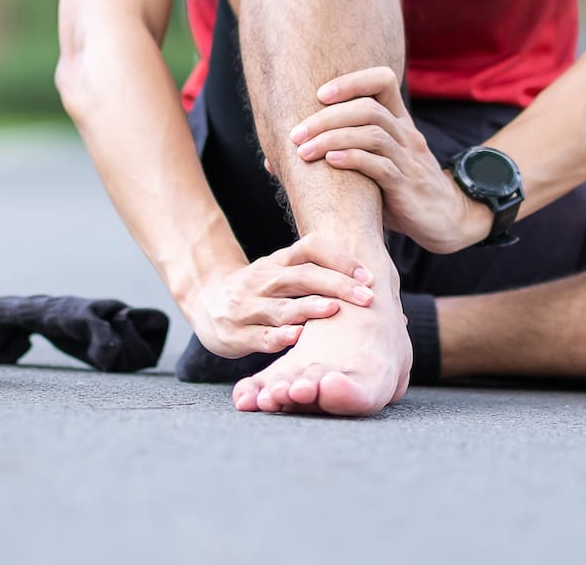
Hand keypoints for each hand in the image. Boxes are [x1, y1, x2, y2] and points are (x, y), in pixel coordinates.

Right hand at [187, 234, 376, 358]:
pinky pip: (260, 335)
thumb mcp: (281, 274)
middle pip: (302, 277)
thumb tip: (382, 295)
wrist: (204, 301)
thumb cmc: (260, 291)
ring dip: (309, 308)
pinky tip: (298, 337)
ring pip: (282, 306)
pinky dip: (280, 336)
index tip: (366, 274)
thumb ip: (317, 278)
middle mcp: (262, 279)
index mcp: (277, 262)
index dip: (339, 258)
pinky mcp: (235, 333)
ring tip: (334, 309)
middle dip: (336, 285)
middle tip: (366, 296)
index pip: (310, 249)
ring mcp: (246, 306)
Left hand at [284, 66, 490, 253]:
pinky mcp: (407, 187)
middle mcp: (406, 135)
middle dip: (326, 117)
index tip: (319, 94)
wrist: (447, 220)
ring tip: (303, 151)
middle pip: (368, 108)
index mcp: (400, 123)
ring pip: (372, 133)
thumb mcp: (377, 166)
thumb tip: (276, 160)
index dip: (351, 81)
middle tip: (295, 134)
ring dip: (332, 138)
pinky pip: (381, 166)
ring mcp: (409, 160)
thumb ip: (340, 155)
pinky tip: (330, 163)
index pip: (383, 80)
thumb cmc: (401, 192)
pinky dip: (352, 160)